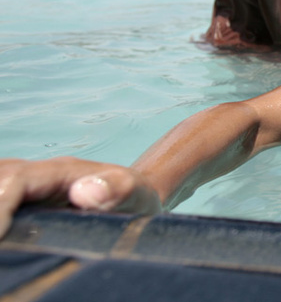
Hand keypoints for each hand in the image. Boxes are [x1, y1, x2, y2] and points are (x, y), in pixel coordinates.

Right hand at [0, 157, 161, 237]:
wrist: (135, 198)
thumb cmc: (135, 196)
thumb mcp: (137, 192)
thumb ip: (118, 189)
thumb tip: (85, 192)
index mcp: (62, 170)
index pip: (16, 179)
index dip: (0, 205)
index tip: (0, 235)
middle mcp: (37, 175)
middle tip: (2, 240)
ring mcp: (26, 188)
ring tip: (4, 241)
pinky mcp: (21, 203)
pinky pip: (2, 200)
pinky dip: (0, 214)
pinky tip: (8, 239)